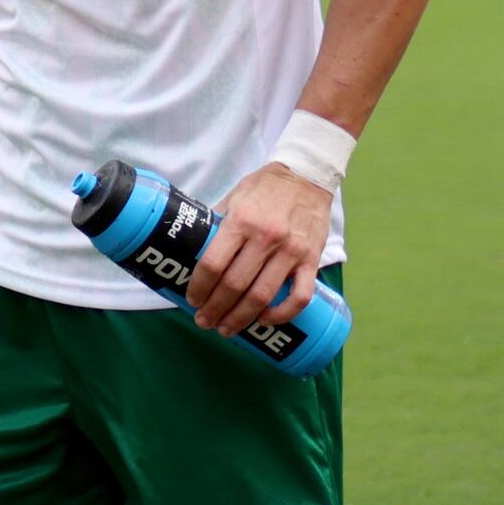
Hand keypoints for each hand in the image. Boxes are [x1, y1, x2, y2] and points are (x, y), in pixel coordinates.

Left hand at [184, 162, 333, 335]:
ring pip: (263, 296)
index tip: (192, 299)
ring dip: (241, 318)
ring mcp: (291, 251)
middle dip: (215, 309)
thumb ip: (217, 223)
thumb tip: (191, 247)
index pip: (213, 264)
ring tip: (226, 328)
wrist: (307, 175)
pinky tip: (265, 320)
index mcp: (241, 222)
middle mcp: (266, 238)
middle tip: (204, 321)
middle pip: (234, 286)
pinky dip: (282, 314)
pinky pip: (300, 296)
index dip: (199, 287)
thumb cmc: (265, 187)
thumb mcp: (233, 198)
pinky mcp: (312, 259)